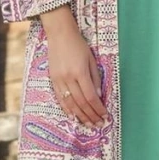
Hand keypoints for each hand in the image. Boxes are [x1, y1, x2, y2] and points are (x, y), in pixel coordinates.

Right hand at [41, 6, 108, 126]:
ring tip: (89, 125)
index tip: (105, 116)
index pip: (91, 97)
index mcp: (80, 72)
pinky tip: (74, 117)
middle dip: (91, 116)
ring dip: (80, 116)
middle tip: (99, 125)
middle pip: (81, 103)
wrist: (59, 35)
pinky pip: (60, 99)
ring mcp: (59, 80)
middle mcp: (68, 78)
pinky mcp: (53, 80)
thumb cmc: (78, 45)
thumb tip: (99, 97)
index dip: (98, 109)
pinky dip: (67, 110)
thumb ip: (95, 79)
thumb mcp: (91, 60)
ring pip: (70, 104)